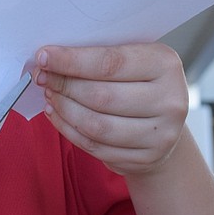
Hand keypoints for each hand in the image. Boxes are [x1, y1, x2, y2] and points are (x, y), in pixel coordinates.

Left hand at [31, 42, 188, 176]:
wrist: (164, 123)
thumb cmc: (140, 83)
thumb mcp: (131, 59)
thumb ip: (99, 56)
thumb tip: (50, 57)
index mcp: (165, 64)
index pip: (110, 63)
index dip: (71, 61)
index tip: (43, 57)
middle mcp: (170, 100)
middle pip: (100, 96)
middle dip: (64, 85)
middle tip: (43, 78)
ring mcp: (160, 134)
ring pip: (96, 125)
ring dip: (64, 110)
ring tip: (50, 96)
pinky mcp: (145, 158)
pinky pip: (96, 147)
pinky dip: (69, 130)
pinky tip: (58, 115)